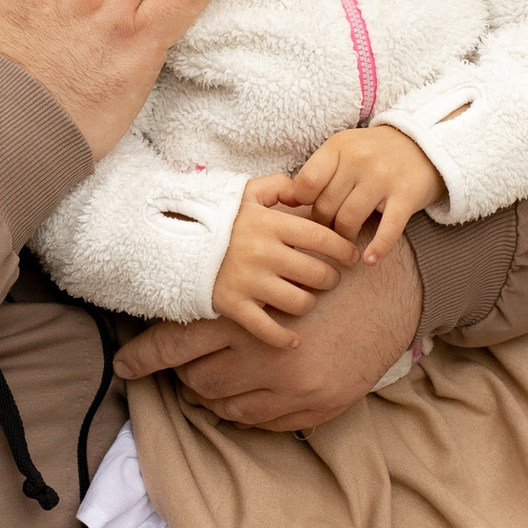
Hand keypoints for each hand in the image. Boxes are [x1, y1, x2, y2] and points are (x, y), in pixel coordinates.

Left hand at [116, 234, 422, 432]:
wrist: (396, 286)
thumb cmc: (327, 263)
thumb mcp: (274, 258)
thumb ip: (229, 279)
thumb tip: (178, 293)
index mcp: (245, 316)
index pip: (174, 344)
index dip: (142, 358)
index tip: (123, 366)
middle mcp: (262, 357)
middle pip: (196, 381)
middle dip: (182, 376)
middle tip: (177, 368)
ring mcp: (290, 388)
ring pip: (225, 406)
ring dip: (210, 397)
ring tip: (208, 383)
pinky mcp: (314, 406)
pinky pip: (262, 422)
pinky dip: (244, 411)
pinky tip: (243, 396)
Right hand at [212, 175, 359, 345]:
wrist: (175, 241)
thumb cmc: (218, 217)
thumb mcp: (246, 192)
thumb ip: (279, 186)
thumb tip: (306, 192)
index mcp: (270, 224)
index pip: (322, 238)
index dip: (344, 249)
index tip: (352, 256)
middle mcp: (263, 253)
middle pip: (317, 274)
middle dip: (331, 278)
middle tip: (330, 278)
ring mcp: (248, 281)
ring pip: (299, 302)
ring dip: (309, 303)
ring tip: (307, 298)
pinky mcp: (233, 305)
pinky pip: (267, 329)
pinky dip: (283, 339)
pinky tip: (294, 341)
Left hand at [295, 124, 444, 263]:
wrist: (425, 143)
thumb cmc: (376, 152)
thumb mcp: (345, 148)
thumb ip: (321, 170)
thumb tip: (292, 203)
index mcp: (338, 147)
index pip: (306, 184)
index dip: (303, 204)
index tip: (311, 210)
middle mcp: (359, 159)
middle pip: (326, 206)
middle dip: (324, 225)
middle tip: (330, 230)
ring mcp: (383, 177)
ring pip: (349, 220)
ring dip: (344, 239)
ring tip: (346, 243)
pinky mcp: (406, 196)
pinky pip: (387, 229)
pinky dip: (378, 249)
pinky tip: (370, 260)